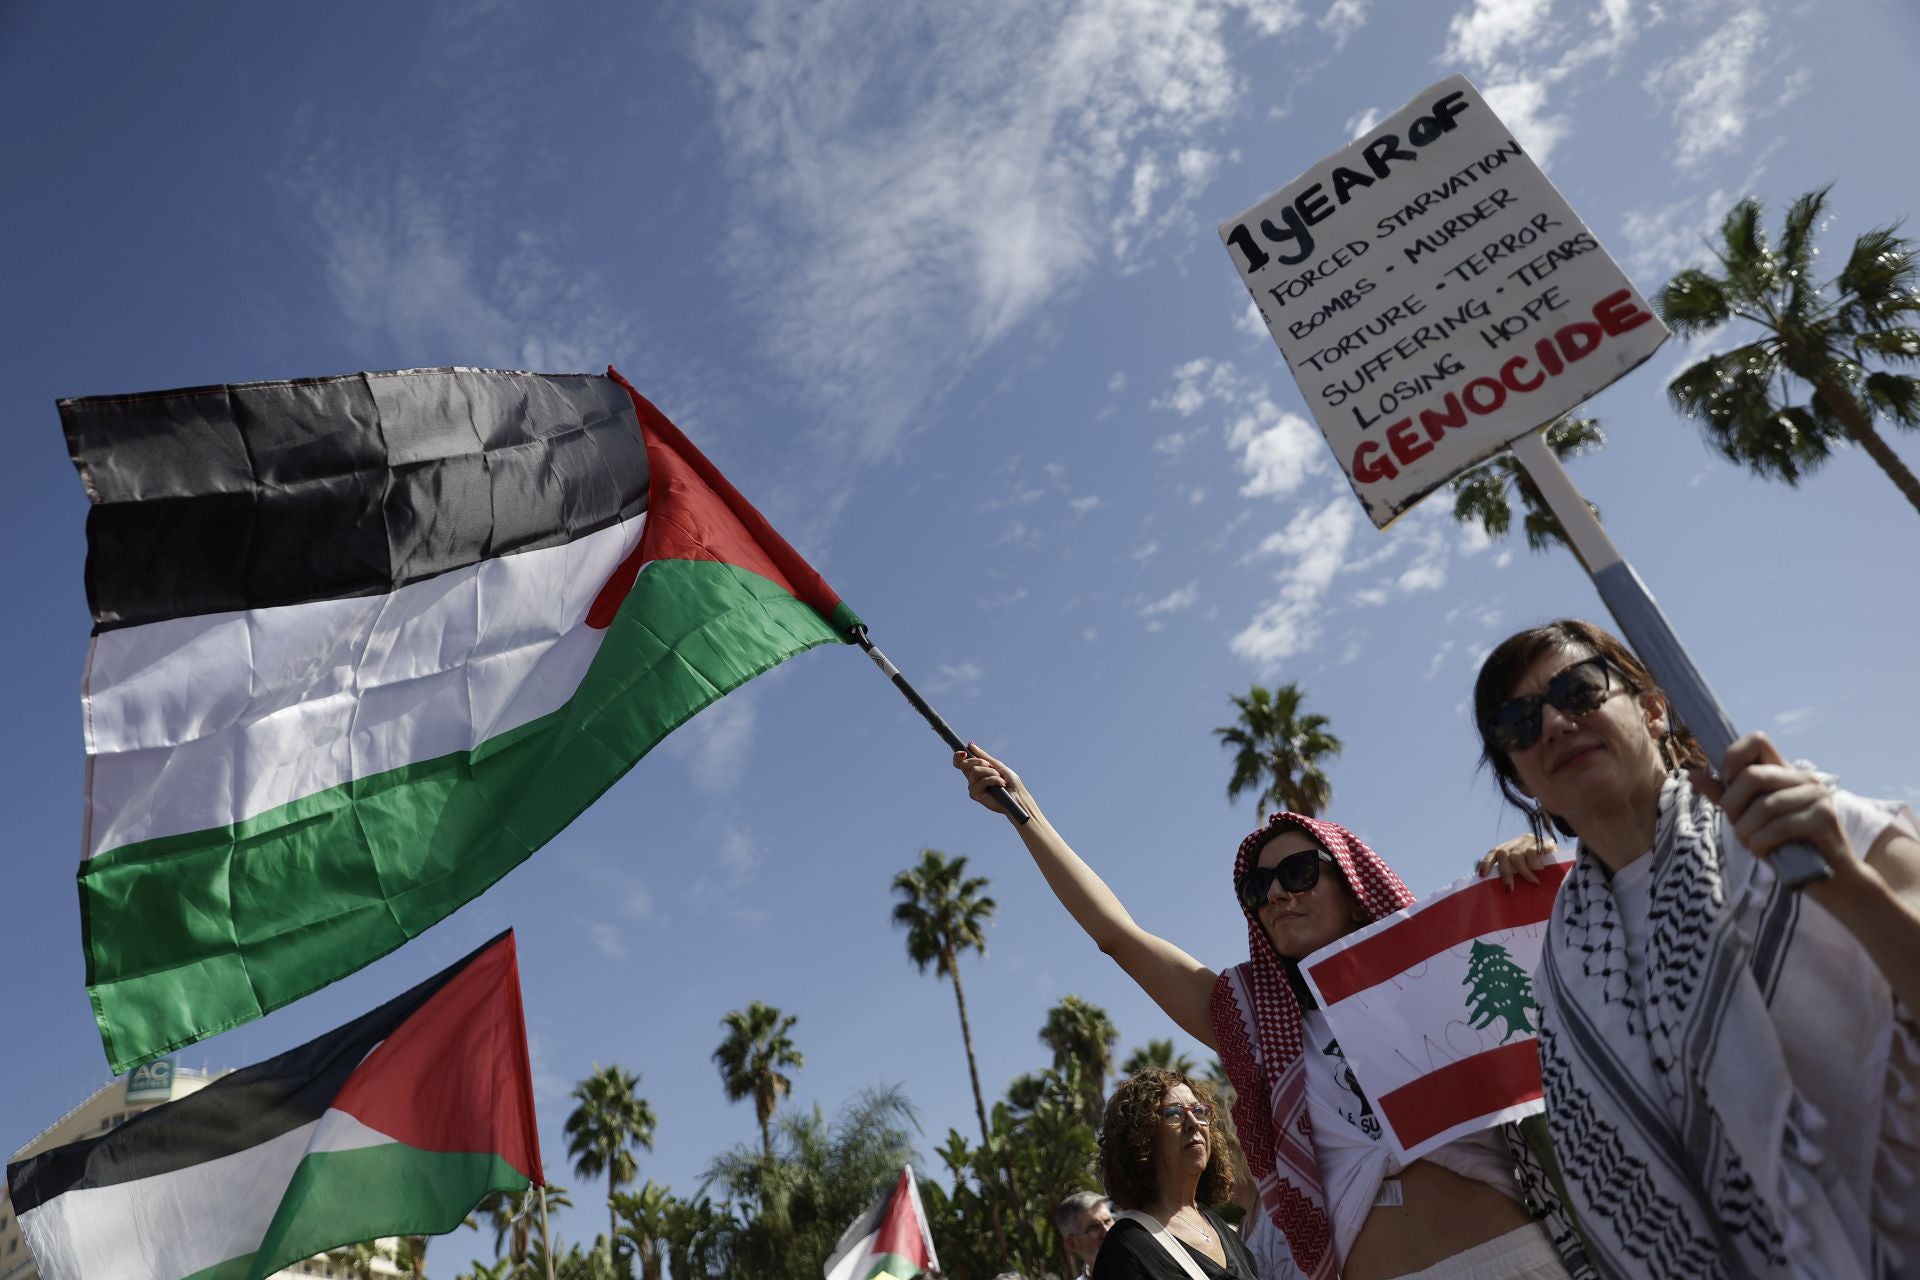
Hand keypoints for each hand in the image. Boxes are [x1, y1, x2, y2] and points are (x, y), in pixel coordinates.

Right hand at [954, 743, 1031, 815]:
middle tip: (991, 766)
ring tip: (1000, 777)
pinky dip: (994, 780)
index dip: (957, 756)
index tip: (963, 753)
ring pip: (975, 770)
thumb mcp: (997, 765)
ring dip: (991, 772)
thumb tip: (970, 744)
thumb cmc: (1010, 782)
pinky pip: (981, 781)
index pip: (960, 762)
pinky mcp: (975, 795)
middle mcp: (972, 779)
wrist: (1017, 796)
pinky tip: (1001, 784)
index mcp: (976, 770)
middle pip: (964, 764)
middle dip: (979, 761)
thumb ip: (983, 756)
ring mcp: (973, 787)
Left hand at [1474, 834, 1554, 888]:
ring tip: (1534, 882)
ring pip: (1516, 856)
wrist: (1565, 858)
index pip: (1494, 851)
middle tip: (1510, 889)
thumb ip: (1515, 873)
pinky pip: (1532, 852)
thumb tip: (1504, 890)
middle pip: (1503, 854)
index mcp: (1510, 847)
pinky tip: (1541, 871)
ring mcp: (1530, 840)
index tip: (1482, 875)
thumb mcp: (1526, 869)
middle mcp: (1517, 842)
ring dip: (1524, 872)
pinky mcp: (1543, 842)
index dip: (1486, 862)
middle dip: (1505, 874)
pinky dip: (1535, 865)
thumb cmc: (1543, 868)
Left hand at [1691, 732, 1856, 876]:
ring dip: (1747, 832)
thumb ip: (1724, 796)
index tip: (1727, 782)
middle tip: (1738, 827)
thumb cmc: (1785, 847)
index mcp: (1785, 773)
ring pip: (1763, 806)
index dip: (1734, 757)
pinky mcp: (1825, 818)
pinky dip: (1762, 844)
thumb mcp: (1749, 818)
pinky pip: (1779, 827)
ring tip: (1752, 844)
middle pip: (1751, 776)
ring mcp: (1817, 796)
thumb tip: (1692, 774)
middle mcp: (1804, 778)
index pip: (1757, 740)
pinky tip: (1765, 853)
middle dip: (1733, 806)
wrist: (1830, 880)